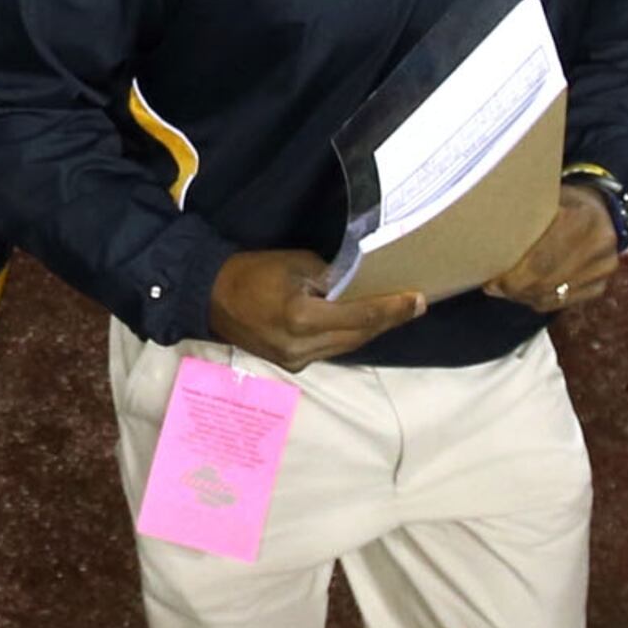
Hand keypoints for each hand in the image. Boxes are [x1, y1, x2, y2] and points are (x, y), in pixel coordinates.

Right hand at [208, 248, 426, 370]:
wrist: (209, 297)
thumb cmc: (250, 272)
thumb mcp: (293, 263)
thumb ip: (329, 277)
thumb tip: (356, 285)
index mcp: (301, 318)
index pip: (359, 316)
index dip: (391, 309)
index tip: (418, 301)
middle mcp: (303, 346)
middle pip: (358, 336)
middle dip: (388, 320)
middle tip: (415, 305)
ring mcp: (297, 360)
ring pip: (346, 346)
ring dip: (370, 330)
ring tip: (394, 313)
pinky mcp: (292, 364)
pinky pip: (330, 349)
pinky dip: (348, 336)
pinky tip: (360, 324)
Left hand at [481, 189, 624, 315]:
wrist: (602, 209)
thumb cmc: (561, 200)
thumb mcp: (544, 196)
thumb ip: (522, 216)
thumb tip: (481, 237)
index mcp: (582, 219)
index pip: (543, 258)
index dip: (514, 275)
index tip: (491, 279)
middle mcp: (599, 245)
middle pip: (548, 279)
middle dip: (515, 288)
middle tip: (492, 287)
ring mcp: (604, 268)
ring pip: (554, 295)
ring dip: (525, 296)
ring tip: (503, 290)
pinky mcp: (601, 285)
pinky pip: (565, 302)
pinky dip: (541, 300)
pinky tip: (524, 293)